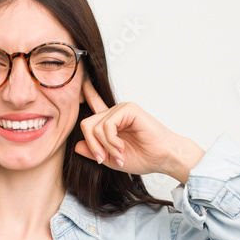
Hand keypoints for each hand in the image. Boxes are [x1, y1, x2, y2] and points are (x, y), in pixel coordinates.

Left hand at [75, 78, 204, 180]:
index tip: (82, 80)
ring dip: (105, 146)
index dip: (87, 92)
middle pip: (87, 123)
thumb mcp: (111, 159)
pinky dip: (111, 141)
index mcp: (111, 121)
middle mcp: (115, 112)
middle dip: (93, 145)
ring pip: (95, 127)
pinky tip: (121, 148)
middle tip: (103, 159)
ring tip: (119, 155)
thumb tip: (76, 146)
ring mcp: (122, 109)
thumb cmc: (144, 157)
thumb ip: (95, 152)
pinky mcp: (128, 109)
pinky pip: (107, 125)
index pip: (94, 103)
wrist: (163, 157)